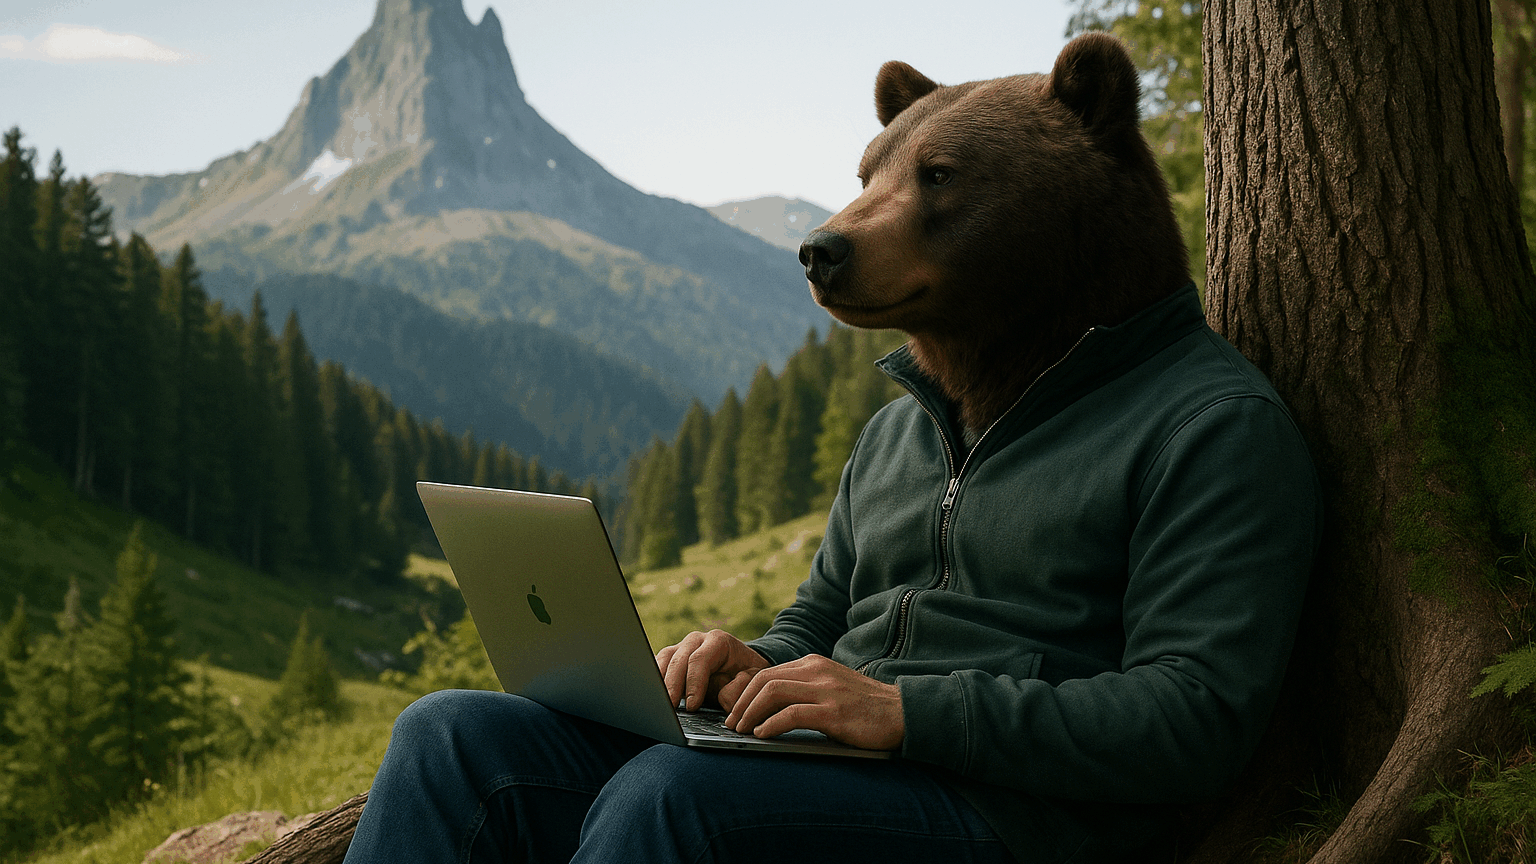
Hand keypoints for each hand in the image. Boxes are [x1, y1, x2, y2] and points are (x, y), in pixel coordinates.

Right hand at [655, 629, 767, 711]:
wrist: (742, 667)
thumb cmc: (747, 675)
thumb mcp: (752, 680)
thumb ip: (740, 689)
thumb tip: (724, 700)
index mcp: (718, 642)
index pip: (700, 660)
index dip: (694, 683)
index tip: (692, 705)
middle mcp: (697, 640)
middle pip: (678, 659)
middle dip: (672, 685)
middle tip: (670, 708)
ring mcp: (681, 647)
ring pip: (664, 659)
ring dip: (659, 682)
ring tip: (657, 704)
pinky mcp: (671, 658)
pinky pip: (657, 665)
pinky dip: (653, 679)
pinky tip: (650, 695)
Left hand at [725, 654, 903, 750]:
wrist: (903, 713)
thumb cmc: (865, 707)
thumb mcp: (831, 688)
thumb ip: (805, 689)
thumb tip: (768, 708)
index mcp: (814, 663)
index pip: (767, 671)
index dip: (744, 692)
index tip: (734, 712)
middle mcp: (817, 671)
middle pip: (763, 679)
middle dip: (740, 703)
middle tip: (731, 724)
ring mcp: (826, 690)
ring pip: (772, 692)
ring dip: (750, 713)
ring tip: (741, 731)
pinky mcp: (834, 712)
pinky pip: (792, 714)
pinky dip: (771, 724)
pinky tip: (763, 735)